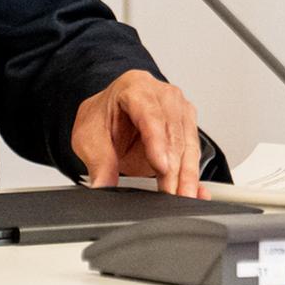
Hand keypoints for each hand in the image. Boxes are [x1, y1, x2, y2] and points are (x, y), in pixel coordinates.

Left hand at [70, 70, 205, 198]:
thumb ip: (99, 161)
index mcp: (134, 87)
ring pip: (187, 144)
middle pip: (172, 132)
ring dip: (186, 175)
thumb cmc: (102, 118)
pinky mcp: (187, 126)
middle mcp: (161, 94)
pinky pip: (193, 153)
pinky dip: (192, 174)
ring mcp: (178, 108)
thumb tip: (103, 185)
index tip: (161, 167)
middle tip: (170, 193)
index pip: (149, 114)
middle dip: (173, 167)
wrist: (111, 116)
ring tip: (183, 197)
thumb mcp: (89, 138)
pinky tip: (195, 192)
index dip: (157, 142)